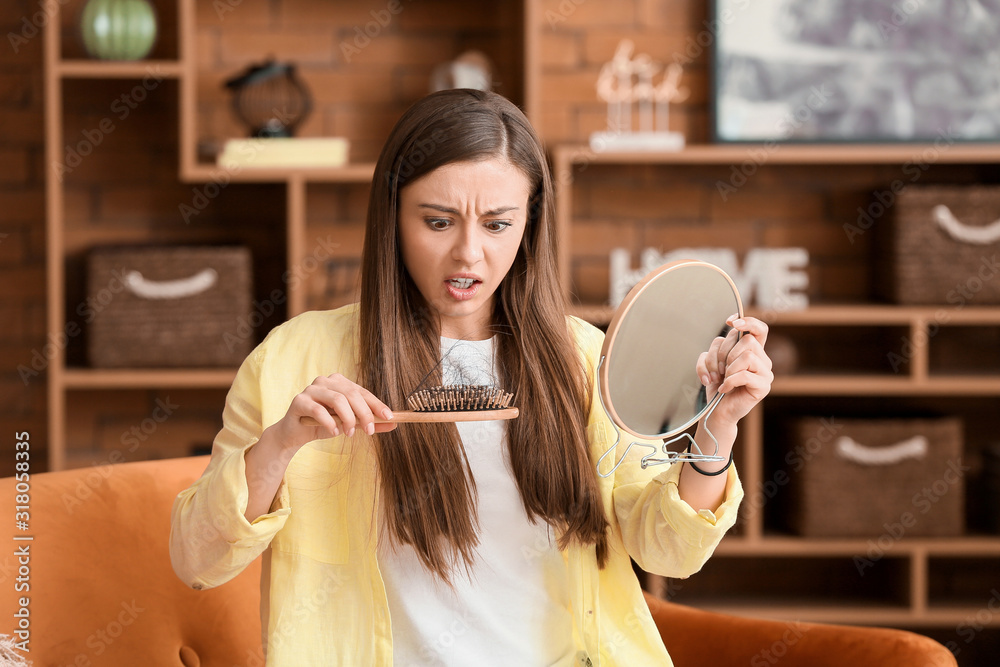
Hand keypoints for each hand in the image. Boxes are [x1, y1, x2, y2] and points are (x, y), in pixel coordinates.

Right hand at [271, 373, 397, 450]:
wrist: (295, 434)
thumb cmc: (323, 425)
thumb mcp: (349, 425)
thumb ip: (369, 423)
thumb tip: (394, 424)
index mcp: (339, 382)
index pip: (362, 392)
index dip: (376, 404)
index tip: (390, 417)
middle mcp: (325, 381)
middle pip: (351, 394)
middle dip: (364, 413)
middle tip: (370, 431)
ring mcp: (311, 389)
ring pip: (337, 399)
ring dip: (347, 418)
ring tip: (349, 434)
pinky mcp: (299, 401)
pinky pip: (318, 410)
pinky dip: (329, 423)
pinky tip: (334, 432)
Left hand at [696, 315, 772, 426]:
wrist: (717, 411)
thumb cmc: (717, 385)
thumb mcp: (711, 361)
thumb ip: (717, 346)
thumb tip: (729, 334)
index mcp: (753, 351)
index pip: (760, 329)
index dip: (748, 321)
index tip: (730, 322)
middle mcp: (762, 360)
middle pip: (747, 340)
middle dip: (725, 353)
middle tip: (719, 369)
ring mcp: (766, 373)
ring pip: (748, 356)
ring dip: (728, 368)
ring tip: (722, 379)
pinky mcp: (764, 387)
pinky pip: (745, 375)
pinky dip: (729, 381)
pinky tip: (724, 388)